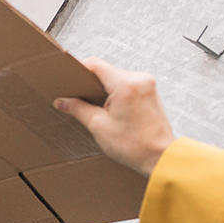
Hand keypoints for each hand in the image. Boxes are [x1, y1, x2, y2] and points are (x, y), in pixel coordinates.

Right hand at [54, 57, 174, 176]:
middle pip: (105, 71)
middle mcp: (139, 79)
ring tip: (97, 108)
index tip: (69, 80)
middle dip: (91, 84)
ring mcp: (147, 84)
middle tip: (80, 99)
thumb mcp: (98, 126)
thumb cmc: (135, 146)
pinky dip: (116, 93)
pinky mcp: (150, 91)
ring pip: (116, 78)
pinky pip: (127, 84)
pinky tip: (111, 109)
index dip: (78, 70)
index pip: (95, 64)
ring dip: (104, 89)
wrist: (161, 157)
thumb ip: (78, 109)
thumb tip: (62, 101)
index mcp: (125, 84)